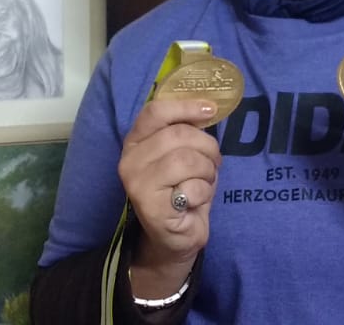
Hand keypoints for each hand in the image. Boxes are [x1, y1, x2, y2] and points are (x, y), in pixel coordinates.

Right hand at [118, 98, 221, 296]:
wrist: (174, 237)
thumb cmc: (181, 190)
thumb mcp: (182, 154)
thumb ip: (186, 132)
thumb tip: (207, 106)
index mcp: (135, 142)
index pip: (155, 112)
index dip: (185, 107)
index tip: (210, 109)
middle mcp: (130, 161)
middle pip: (178, 135)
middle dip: (207, 147)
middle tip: (213, 161)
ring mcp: (137, 184)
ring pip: (187, 159)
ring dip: (207, 171)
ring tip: (204, 182)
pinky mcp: (151, 208)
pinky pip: (192, 188)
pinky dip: (203, 193)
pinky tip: (194, 202)